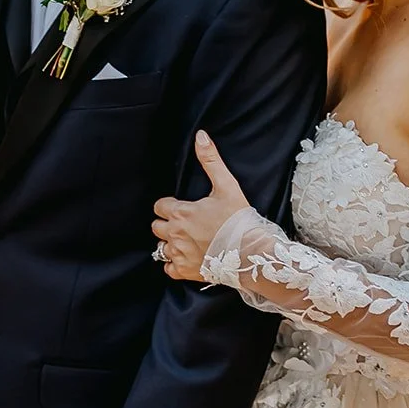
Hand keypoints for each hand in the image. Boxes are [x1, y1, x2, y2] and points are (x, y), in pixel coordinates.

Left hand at [152, 130, 248, 279]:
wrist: (252, 253)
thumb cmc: (240, 219)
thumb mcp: (226, 185)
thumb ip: (211, 160)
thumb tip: (201, 136)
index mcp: (181, 212)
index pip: (159, 206)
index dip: (169, 205)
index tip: (182, 207)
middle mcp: (175, 234)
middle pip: (157, 227)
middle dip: (167, 224)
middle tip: (185, 224)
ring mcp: (179, 254)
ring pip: (161, 248)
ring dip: (171, 244)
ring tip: (188, 240)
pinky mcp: (185, 271)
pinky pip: (168, 269)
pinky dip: (174, 264)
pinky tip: (188, 257)